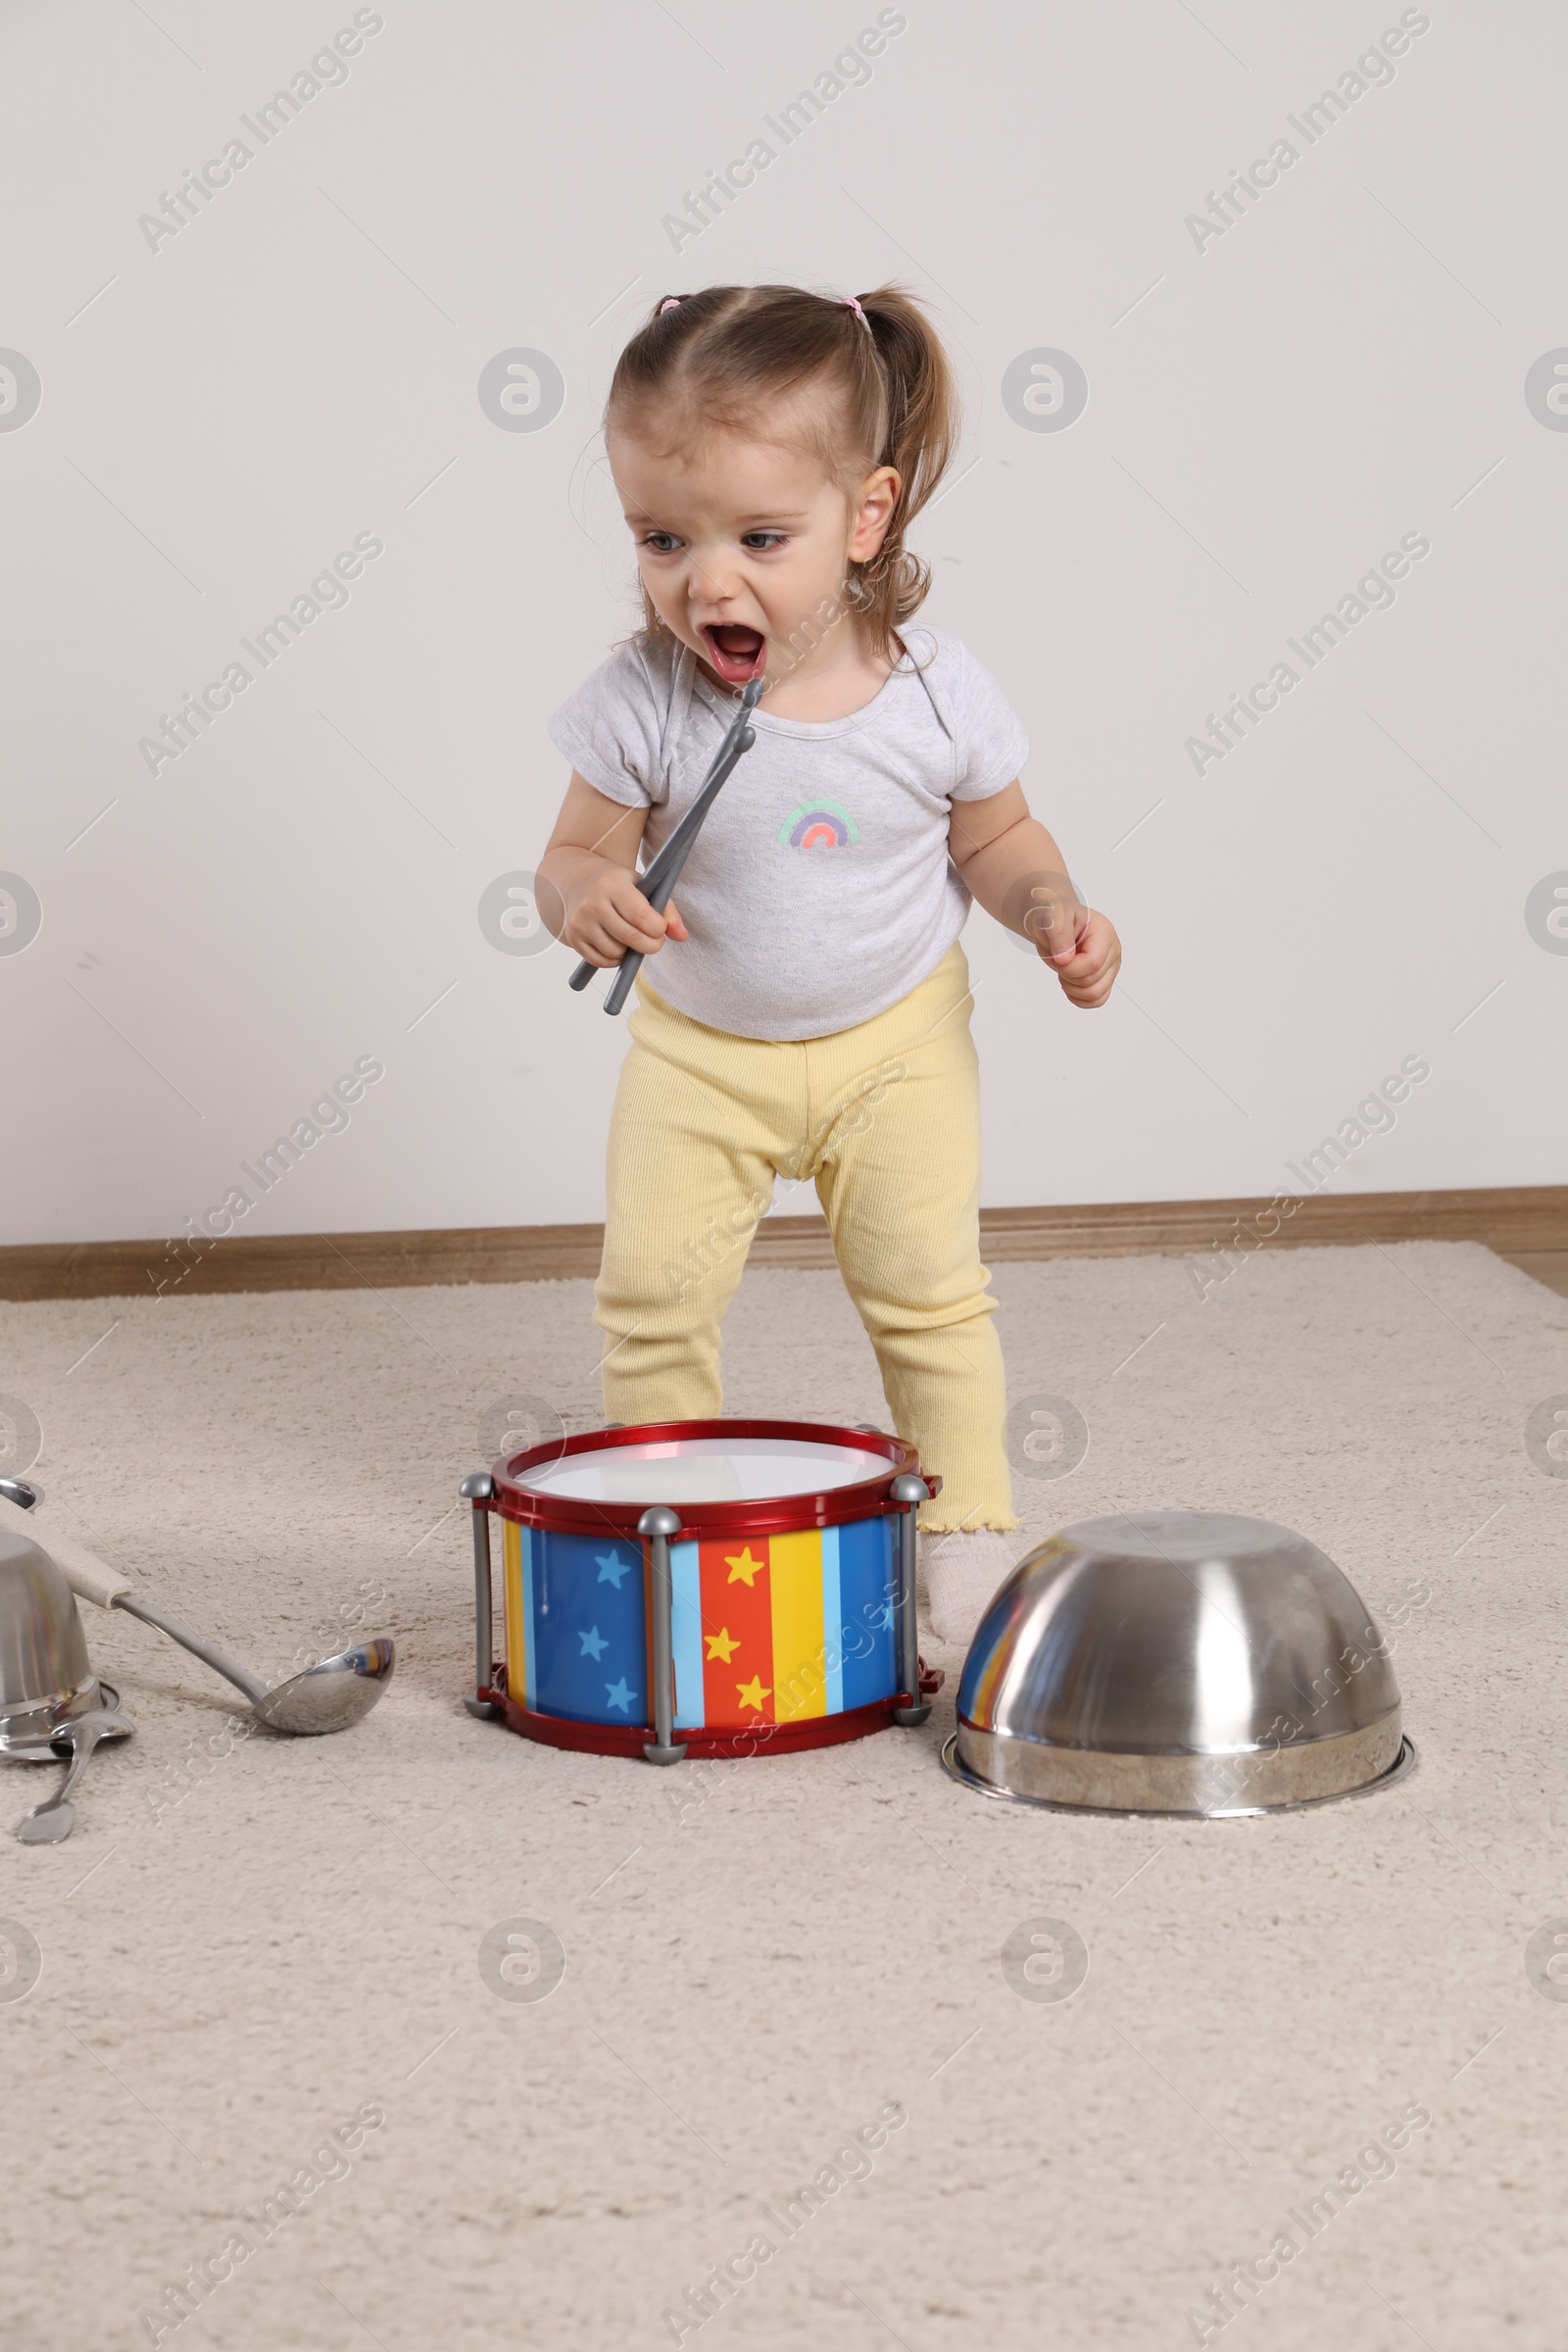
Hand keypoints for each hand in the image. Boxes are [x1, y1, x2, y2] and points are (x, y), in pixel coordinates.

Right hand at [563, 862, 686, 966]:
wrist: (578, 880)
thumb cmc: (618, 884)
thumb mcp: (643, 886)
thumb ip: (667, 910)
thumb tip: (682, 936)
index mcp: (613, 885)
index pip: (641, 916)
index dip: (658, 928)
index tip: (661, 928)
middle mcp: (593, 903)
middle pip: (630, 938)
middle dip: (651, 945)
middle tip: (654, 941)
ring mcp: (580, 922)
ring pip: (616, 953)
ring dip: (631, 952)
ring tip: (632, 938)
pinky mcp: (573, 937)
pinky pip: (601, 961)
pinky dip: (615, 959)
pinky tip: (619, 945)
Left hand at [1028, 889, 1119, 1007]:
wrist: (1056, 922)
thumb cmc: (1057, 917)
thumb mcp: (1053, 916)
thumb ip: (1059, 933)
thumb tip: (1065, 958)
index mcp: (1104, 932)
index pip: (1093, 963)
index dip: (1070, 968)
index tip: (1057, 958)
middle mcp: (1113, 951)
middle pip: (1093, 982)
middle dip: (1068, 976)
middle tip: (1059, 960)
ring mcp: (1111, 967)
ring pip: (1096, 995)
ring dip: (1072, 988)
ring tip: (1064, 970)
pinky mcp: (1105, 979)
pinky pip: (1097, 1001)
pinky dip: (1078, 998)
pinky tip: (1069, 982)